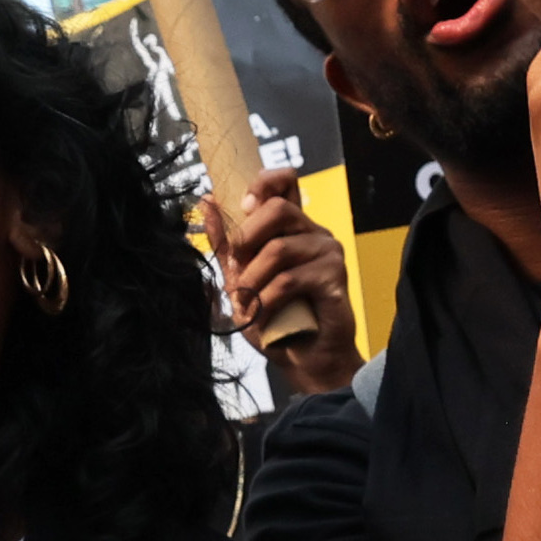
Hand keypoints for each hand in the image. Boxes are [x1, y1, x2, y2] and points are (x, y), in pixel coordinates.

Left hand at [198, 164, 362, 394]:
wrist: (304, 360)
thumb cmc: (275, 318)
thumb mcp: (240, 279)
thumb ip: (226, 242)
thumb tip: (206, 200)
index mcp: (292, 227)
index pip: (285, 181)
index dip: (263, 183)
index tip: (242, 206)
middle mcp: (313, 232)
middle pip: (278, 209)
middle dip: (247, 240)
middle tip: (236, 270)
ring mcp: (328, 252)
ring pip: (280, 249)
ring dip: (253, 280)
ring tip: (248, 303)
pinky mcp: (334, 276)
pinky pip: (290, 279)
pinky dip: (268, 300)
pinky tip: (263, 315)